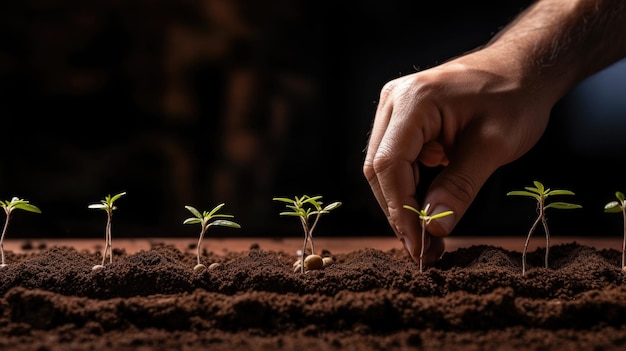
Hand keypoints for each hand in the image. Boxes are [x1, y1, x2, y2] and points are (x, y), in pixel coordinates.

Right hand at [363, 49, 553, 264]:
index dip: (400, 210)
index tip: (419, 246)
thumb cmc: (514, 98)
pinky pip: (398, 161)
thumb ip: (460, 187)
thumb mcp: (494, 146)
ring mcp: (395, 110)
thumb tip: (432, 228)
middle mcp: (394, 102)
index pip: (390, 164)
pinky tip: (429, 211)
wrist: (522, 69)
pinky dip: (411, 190)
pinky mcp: (403, 121)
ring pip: (385, 169)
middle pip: (380, 169)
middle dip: (400, 212)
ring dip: (404, 205)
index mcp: (413, 101)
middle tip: (424, 251)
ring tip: (429, 238)